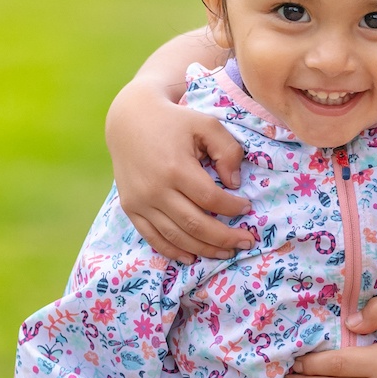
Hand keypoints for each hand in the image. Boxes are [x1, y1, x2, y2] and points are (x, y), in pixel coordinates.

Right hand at [106, 78, 252, 262]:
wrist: (129, 120)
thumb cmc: (175, 121)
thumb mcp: (206, 124)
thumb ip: (227, 150)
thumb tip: (234, 184)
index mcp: (176, 167)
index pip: (210, 199)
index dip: (232, 208)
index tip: (247, 207)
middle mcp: (155, 189)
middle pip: (195, 224)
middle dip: (225, 238)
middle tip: (246, 242)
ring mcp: (140, 201)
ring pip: (176, 236)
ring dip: (204, 249)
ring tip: (226, 253)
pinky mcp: (130, 207)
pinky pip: (152, 237)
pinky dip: (173, 251)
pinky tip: (192, 257)